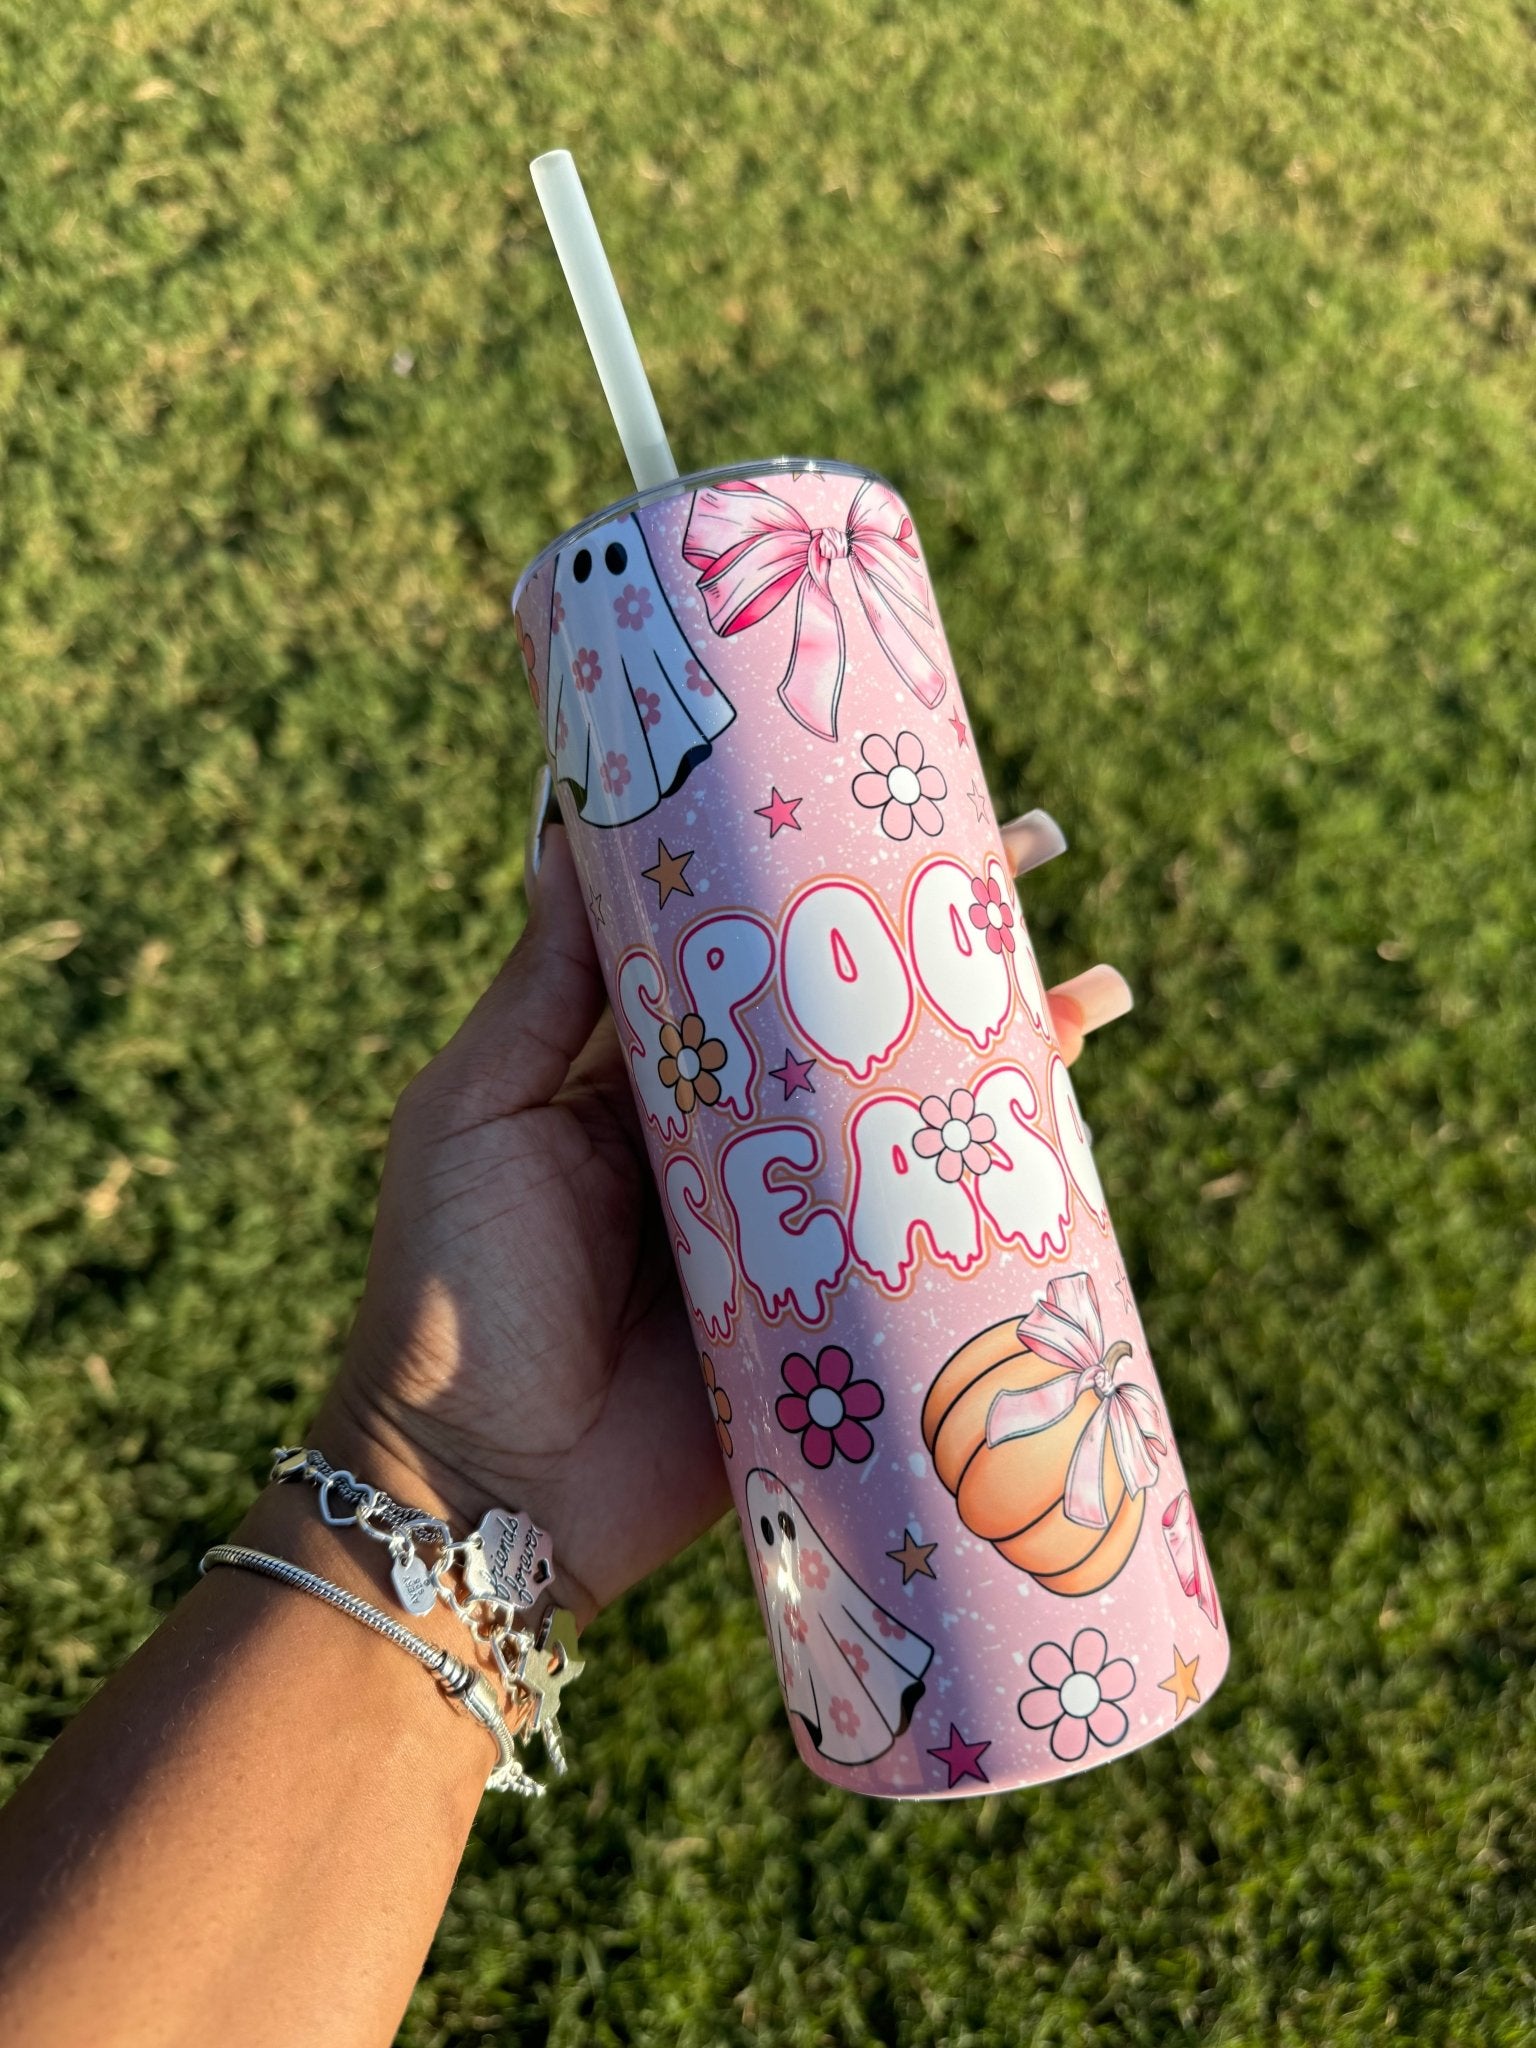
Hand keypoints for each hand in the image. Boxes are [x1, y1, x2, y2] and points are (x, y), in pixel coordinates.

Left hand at [317, 807, 1132, 1629]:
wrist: (479, 1490)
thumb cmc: (452, 1287)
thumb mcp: (477, 1112)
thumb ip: (540, 992)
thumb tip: (568, 835)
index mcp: (644, 1076)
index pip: (752, 953)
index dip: (823, 879)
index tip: (888, 799)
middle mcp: (733, 1141)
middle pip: (856, 1022)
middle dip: (947, 944)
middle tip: (1039, 854)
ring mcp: (794, 1231)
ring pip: (911, 1120)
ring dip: (1006, 1053)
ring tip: (1096, 992)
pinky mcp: (834, 1321)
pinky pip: (928, 1242)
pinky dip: (1003, 1194)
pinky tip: (1072, 1138)